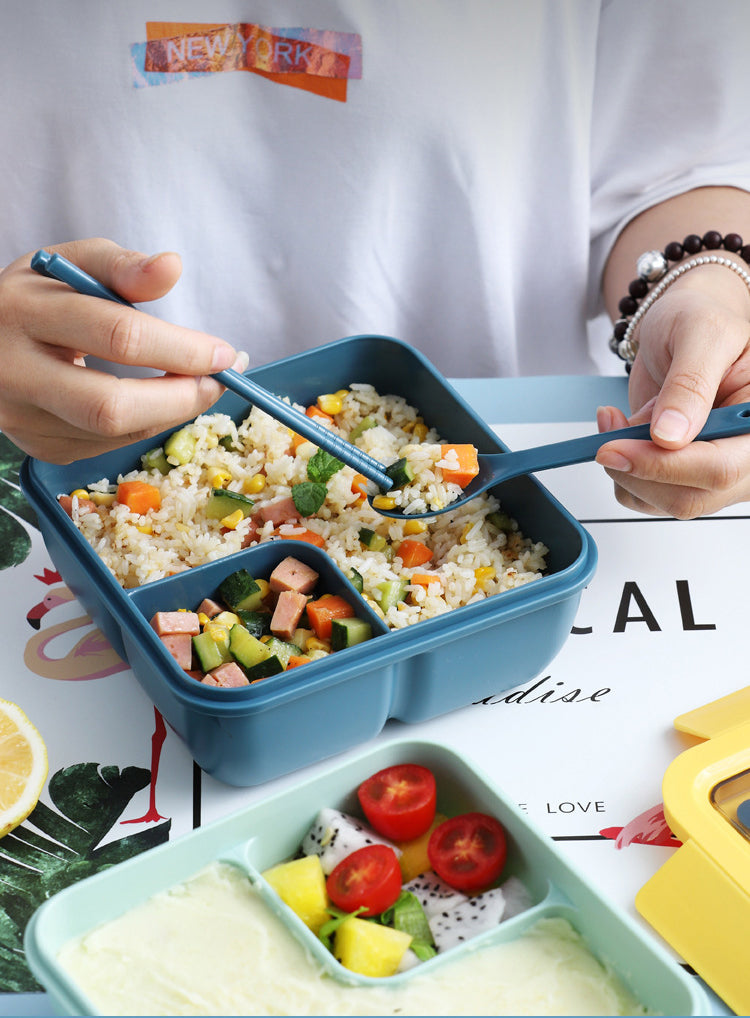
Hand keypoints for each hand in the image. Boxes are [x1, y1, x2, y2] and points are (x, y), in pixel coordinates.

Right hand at [0, 238, 245, 461]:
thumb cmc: (36, 297)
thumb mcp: (71, 265)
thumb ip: (122, 266)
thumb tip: (172, 267)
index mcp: (24, 312)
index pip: (118, 336)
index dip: (181, 349)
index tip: (224, 353)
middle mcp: (15, 372)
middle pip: (112, 406)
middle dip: (179, 399)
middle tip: (216, 383)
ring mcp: (22, 417)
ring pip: (112, 434)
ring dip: (168, 415)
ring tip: (194, 388)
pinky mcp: (37, 445)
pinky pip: (105, 447)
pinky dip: (142, 426)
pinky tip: (154, 402)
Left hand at [596, 261, 749, 517]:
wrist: (681, 327)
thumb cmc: (701, 320)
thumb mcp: (700, 334)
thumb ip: (688, 384)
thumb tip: (670, 436)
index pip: (722, 468)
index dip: (665, 466)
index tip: (616, 448)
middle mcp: (744, 454)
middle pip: (692, 496)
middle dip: (638, 470)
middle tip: (607, 433)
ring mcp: (714, 469)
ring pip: (664, 502)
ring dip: (625, 469)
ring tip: (614, 420)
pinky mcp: (682, 475)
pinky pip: (645, 495)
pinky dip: (620, 470)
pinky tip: (619, 432)